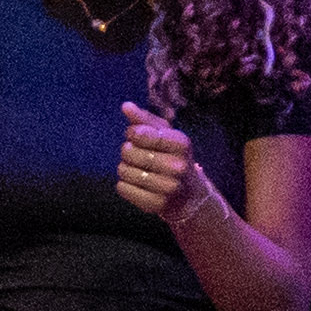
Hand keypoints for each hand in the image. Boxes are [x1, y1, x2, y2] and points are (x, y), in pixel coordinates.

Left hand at [115, 103, 215, 221]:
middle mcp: (178, 166)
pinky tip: (134, 182)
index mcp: (181, 143)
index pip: (142, 134)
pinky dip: (123, 184)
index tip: (134, 135)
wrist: (187, 193)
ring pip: (124, 171)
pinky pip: (123, 188)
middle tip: (134, 154)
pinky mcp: (156, 204)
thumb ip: (144, 119)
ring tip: (134, 168)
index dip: (132, 133)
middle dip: (126, 150)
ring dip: (123, 167)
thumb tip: (126, 106)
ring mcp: (168, 188)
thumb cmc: (171, 155)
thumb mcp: (163, 134)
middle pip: (130, 152)